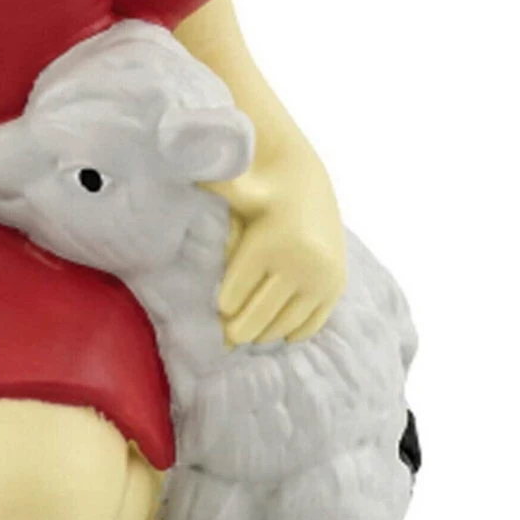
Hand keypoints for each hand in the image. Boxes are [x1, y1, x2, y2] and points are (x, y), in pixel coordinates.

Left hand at [216, 164, 346, 345]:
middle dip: (241, 330)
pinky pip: (313, 321)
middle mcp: (299, 262)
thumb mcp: (233, 188)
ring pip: (287, 321)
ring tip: (248, 338)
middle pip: (262, 311)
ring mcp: (322, 277)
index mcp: (269, 242)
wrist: (307, 177)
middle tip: (226, 341)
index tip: (214, 316)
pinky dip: (294, 331)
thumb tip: (183, 187)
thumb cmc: (258, 185)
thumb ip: (208, 193)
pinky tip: (280, 335)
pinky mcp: (336, 284)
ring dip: (266, 333)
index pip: (238, 288)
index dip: (224, 305)